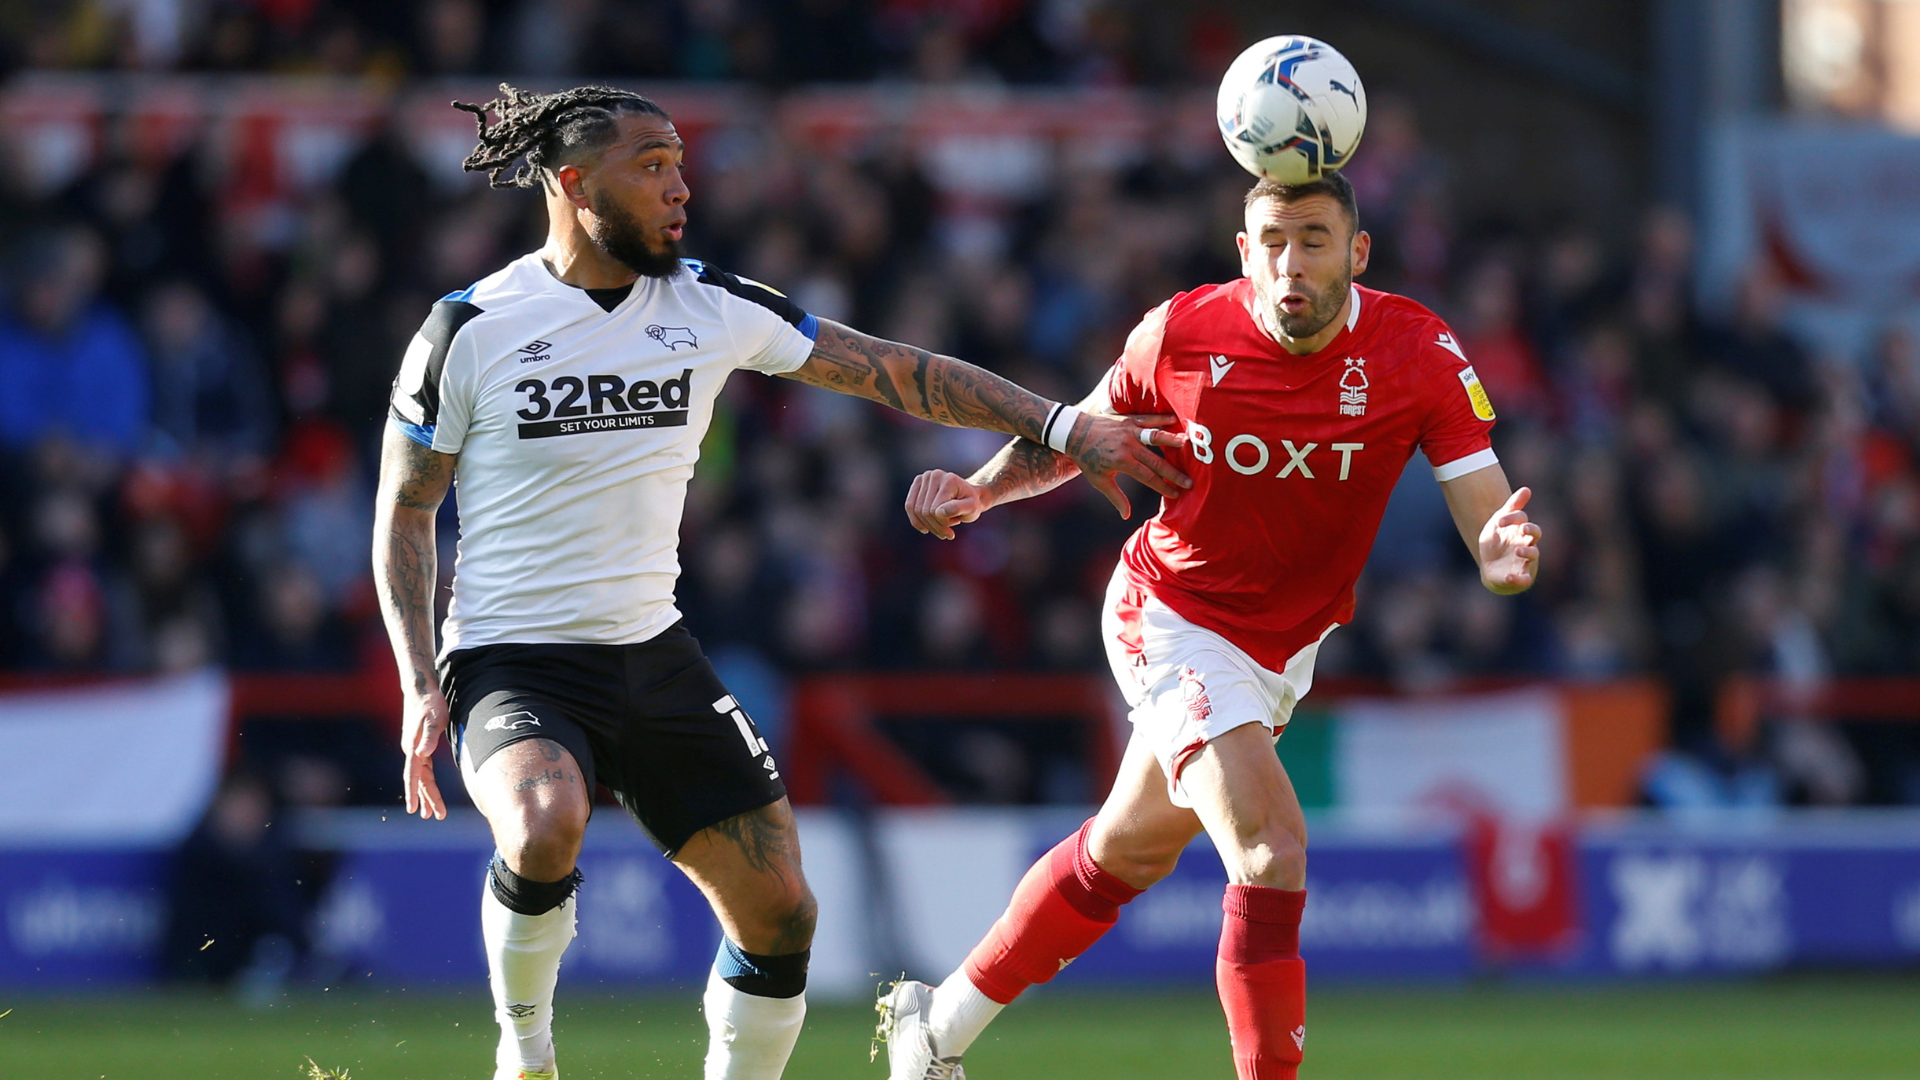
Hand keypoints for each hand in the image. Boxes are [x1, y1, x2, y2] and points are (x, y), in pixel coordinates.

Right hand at [401, 685, 451, 819]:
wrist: (421, 689)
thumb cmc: (430, 703)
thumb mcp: (434, 718)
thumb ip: (430, 736)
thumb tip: (423, 754)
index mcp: (413, 748)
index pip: (413, 776)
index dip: (414, 793)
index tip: (414, 810)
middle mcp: (411, 751)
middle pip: (419, 780)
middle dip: (427, 799)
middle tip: (437, 817)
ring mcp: (414, 749)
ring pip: (421, 777)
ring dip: (426, 794)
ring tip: (431, 813)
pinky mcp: (419, 745)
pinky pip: (423, 770)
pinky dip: (426, 782)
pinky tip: (429, 790)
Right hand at [905, 470, 990, 539]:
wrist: (969, 494)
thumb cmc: (972, 503)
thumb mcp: (972, 508)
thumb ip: (958, 509)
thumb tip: (938, 512)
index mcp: (948, 480)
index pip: (935, 510)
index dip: (944, 523)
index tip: (957, 522)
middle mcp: (933, 475)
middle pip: (924, 511)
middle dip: (936, 526)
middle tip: (949, 531)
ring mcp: (923, 477)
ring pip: (916, 510)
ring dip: (928, 525)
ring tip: (942, 528)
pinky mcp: (917, 483)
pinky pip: (909, 506)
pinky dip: (916, 521)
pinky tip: (925, 529)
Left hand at [1065, 412, 1189, 518]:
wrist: (1075, 433)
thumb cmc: (1087, 459)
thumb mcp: (1099, 481)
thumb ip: (1115, 497)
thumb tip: (1126, 515)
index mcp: (1122, 462)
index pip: (1148, 477)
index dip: (1163, 486)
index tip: (1176, 494)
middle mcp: (1129, 446)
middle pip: (1157, 461)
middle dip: (1174, 473)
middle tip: (1190, 481)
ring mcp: (1130, 431)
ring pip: (1156, 437)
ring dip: (1173, 441)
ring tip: (1189, 445)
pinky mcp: (1129, 420)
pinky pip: (1149, 419)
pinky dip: (1162, 419)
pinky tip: (1176, 420)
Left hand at [1479, 486, 1541, 593]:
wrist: (1491, 567)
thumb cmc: (1498, 542)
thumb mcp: (1499, 522)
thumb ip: (1512, 507)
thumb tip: (1527, 489)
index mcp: (1521, 530)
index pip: (1522, 519)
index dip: (1512, 518)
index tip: (1498, 522)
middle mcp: (1527, 544)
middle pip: (1536, 534)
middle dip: (1532, 530)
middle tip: (1523, 529)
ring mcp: (1524, 560)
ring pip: (1533, 555)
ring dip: (1527, 552)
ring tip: (1518, 551)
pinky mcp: (1520, 576)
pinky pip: (1524, 579)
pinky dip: (1518, 579)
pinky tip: (1509, 576)